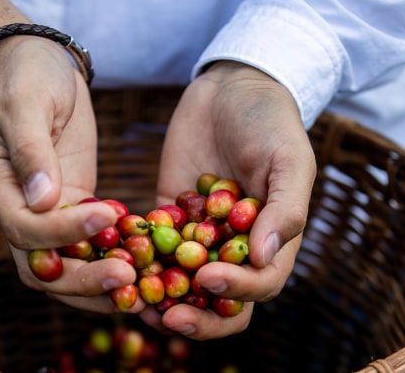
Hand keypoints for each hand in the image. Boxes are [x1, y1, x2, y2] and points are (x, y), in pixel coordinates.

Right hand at [0, 36, 142, 313]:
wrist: (41, 65)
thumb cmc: (28, 77)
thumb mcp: (26, 104)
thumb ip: (31, 150)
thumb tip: (41, 200)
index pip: (24, 228)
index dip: (62, 232)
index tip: (105, 215)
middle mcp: (18, 209)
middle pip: (43, 267)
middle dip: (82, 280)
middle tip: (127, 279)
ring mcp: (47, 212)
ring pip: (67, 267)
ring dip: (100, 286)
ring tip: (141, 292)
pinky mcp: (75, 206)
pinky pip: (90, 246)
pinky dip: (113, 261)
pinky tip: (146, 271)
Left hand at [140, 61, 315, 338]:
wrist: (233, 87)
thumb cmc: (272, 123)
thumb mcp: (289, 161)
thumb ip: (285, 210)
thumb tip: (263, 258)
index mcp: (271, 241)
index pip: (260, 285)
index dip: (236, 292)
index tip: (208, 279)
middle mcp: (235, 247)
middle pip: (219, 301)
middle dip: (196, 316)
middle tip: (166, 317)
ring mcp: (200, 235)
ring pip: (182, 283)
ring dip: (161, 299)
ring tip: (135, 303)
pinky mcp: (168, 216)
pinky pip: (152, 248)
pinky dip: (136, 261)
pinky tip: (115, 262)